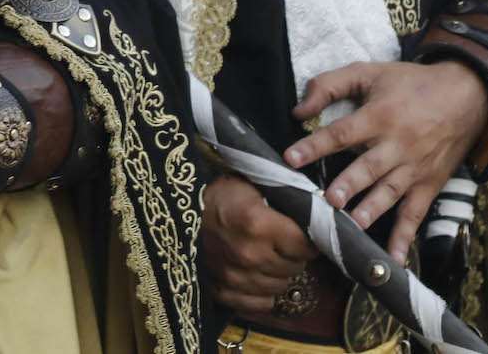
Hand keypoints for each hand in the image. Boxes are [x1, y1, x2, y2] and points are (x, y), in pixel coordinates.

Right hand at [202, 174, 316, 320]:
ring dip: (279, 272)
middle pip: (297, 266)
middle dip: (294, 254)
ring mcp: (236, 278)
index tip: (301, 231)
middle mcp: (250, 255)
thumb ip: (282, 199)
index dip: (309, 237)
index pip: (307, 245)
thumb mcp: (250, 185)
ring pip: (281, 285)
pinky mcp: (223, 292)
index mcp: (258, 224)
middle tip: (280, 241)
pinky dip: (262, 291)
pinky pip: (261, 303)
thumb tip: (314, 210)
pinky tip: (254, 274)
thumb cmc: (217, 195)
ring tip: (266, 255)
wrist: (173, 210)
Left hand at [285, 58, 487, 262]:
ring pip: (391, 192)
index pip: (341, 133)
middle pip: (369, 167)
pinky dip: (406, 237)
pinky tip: (393, 258)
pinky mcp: (430, 185)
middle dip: (349, 184)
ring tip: (354, 224)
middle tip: (329, 199)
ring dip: (373, 209)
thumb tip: (298, 111)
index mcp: (378, 116)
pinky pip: (416, 213)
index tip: (290, 158)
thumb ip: (329, 86)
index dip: (315, 145)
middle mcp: (398, 144)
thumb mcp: (368, 72)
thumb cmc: (409, 83)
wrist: (466, 94)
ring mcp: (415, 168)